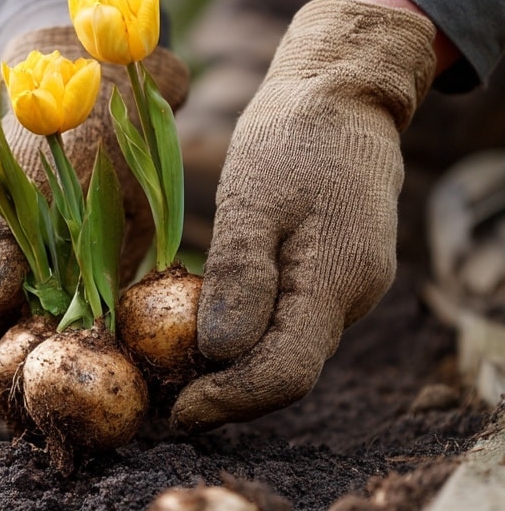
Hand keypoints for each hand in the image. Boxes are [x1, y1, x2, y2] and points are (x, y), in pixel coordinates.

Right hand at [0, 25, 188, 439]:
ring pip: (63, 336)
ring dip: (73, 380)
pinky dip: (117, 348)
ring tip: (91, 429)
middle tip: (41, 444)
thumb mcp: (25, 167)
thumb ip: (4, 234)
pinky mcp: (112, 254)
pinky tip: (137, 378)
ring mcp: (67, 261)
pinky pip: (111, 312)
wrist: (99, 64)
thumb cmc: (52, 108)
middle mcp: (22, 262)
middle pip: (12, 343)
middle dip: (21, 394)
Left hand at [170, 0, 436, 430]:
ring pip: (287, 350)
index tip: (174, 413)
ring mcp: (347, 289)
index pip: (285, 375)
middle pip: (286, 372)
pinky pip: (288, 323)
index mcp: (337, 282)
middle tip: (160, 398)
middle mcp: (351, 299)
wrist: (342, 97)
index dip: (228, 402)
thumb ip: (240, 278)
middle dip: (224, 392)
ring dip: (232, 367)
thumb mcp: (254, 201)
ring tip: (172, 369)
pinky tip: (203, 329)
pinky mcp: (331, 275)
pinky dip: (245, 334)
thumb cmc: (293, 138)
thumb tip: (217, 355)